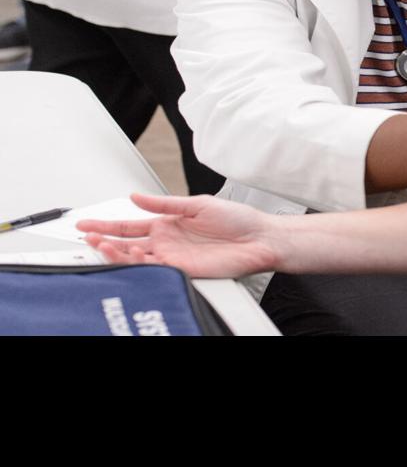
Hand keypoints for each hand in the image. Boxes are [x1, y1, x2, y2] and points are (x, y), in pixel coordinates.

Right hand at [77, 193, 280, 277]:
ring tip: (102, 245)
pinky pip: (156, 268)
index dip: (105, 224)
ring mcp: (173, 257)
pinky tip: (129, 253)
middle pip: (126, 243)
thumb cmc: (237, 220)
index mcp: (166, 224)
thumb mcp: (196, 203)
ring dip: (117, 252)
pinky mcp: (184, 269)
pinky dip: (139, 263)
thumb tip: (136, 196)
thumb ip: (164, 203)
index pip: (128, 225)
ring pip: (136, 258)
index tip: (85, 223)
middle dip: (104, 240)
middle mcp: (166, 242)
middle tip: (88, 236)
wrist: (261, 238)